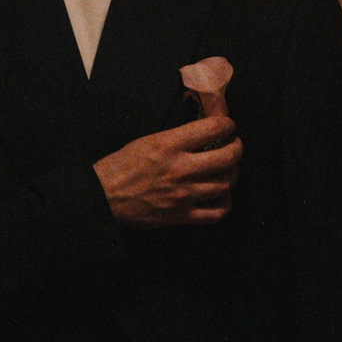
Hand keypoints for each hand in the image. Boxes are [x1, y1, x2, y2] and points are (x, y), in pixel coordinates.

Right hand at [93, 112, 241, 226]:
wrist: (104, 197)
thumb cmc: (121, 165)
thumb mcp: (148, 139)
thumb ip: (178, 136)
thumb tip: (205, 129)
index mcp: (170, 144)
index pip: (213, 128)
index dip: (227, 124)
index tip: (227, 125)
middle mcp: (181, 169)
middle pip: (228, 157)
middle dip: (237, 147)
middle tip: (234, 144)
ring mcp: (183, 195)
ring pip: (226, 184)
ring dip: (232, 174)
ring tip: (228, 169)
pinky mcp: (181, 217)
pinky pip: (217, 213)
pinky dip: (225, 203)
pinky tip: (221, 195)